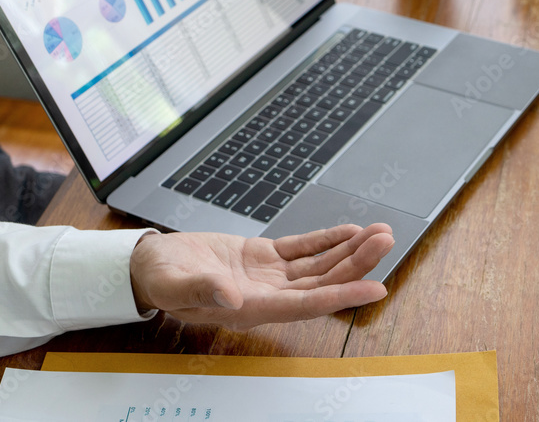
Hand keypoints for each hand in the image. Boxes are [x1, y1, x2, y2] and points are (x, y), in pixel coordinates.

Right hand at [129, 223, 394, 330]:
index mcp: (251, 307)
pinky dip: (327, 239)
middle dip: (357, 263)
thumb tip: (231, 296)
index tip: (376, 289)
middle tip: (386, 241)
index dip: (342, 296)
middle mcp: (268, 294)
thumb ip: (202, 290)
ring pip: (319, 265)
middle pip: (323, 281)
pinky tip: (349, 231)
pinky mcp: (264, 256)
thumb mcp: (174, 284)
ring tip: (379, 233)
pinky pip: (302, 249)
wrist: (152, 267)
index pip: (306, 304)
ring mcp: (269, 276)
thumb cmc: (161, 279)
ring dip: (350, 250)